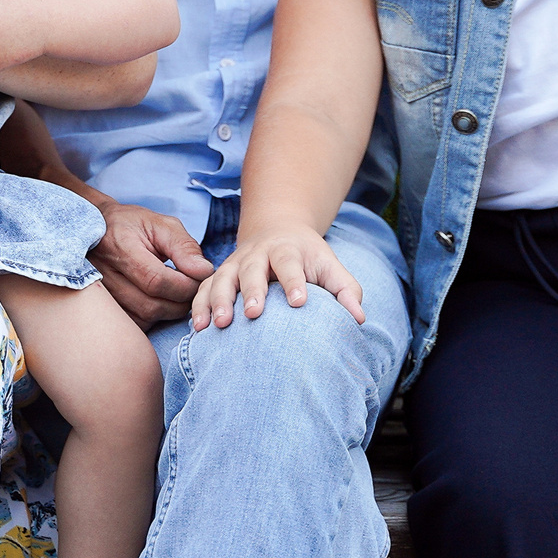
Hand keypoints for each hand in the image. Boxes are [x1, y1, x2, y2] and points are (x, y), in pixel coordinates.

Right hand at [86, 198, 215, 329]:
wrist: (97, 229)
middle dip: (181, 302)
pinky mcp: (104, 309)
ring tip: (178, 294)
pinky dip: (154, 319)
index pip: (156, 280)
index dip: (184, 285)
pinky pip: (134, 325)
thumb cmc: (132, 225)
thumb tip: (204, 272)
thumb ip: (184, 247)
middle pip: (150, 305)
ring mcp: (101, 295)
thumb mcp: (161, 224)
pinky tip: (161, 302)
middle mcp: (104, 274)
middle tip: (193, 288)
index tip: (200, 277)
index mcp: (120, 247)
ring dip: (169, 312)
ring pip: (143, 319)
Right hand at [190, 228, 366, 330]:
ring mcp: (235, 263)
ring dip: (219, 300)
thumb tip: (359, 319)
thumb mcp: (330, 266)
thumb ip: (346, 290)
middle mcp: (258, 254)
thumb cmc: (308, 257)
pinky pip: (205, 289)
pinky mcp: (220, 275)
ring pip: (223, 279)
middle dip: (252, 291)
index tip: (299, 302)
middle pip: (252, 269)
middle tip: (254, 314)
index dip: (294, 281)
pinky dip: (199, 306)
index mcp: (287, 249)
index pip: (290, 263)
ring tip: (219, 324)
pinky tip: (198, 328)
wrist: (276, 229)